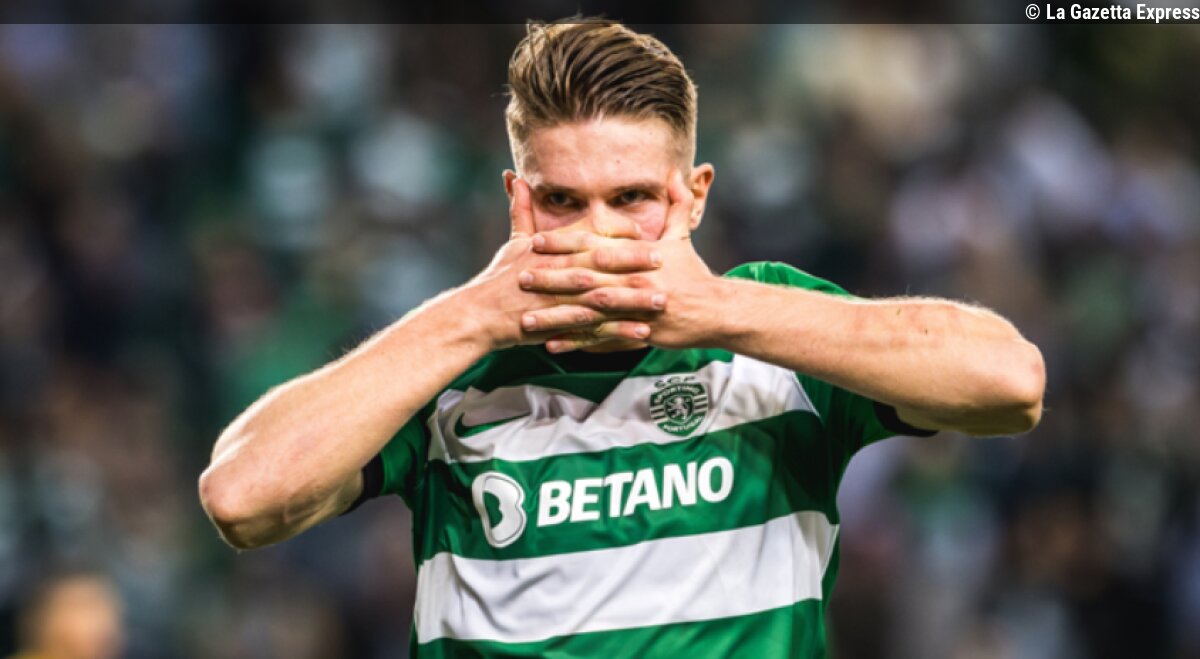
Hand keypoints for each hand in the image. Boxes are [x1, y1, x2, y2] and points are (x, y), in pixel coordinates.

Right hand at [459, 179, 668, 351]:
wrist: (479, 315)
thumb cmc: (498, 278)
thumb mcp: (512, 241)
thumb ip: (521, 209)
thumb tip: (516, 177)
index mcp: (551, 249)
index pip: (590, 236)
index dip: (618, 235)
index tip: (645, 233)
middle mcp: (557, 271)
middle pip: (601, 264)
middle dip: (633, 262)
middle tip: (663, 260)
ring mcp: (558, 299)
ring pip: (603, 298)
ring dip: (633, 300)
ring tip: (661, 300)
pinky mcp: (558, 326)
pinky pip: (595, 330)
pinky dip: (618, 333)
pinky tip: (641, 334)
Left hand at [525, 170, 721, 351]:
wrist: (715, 310)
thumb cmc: (694, 273)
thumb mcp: (682, 236)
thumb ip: (675, 204)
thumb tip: (674, 174)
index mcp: (637, 255)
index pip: (593, 245)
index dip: (563, 243)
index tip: (535, 241)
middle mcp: (632, 281)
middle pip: (584, 279)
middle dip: (550, 279)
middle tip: (520, 279)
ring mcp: (633, 309)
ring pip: (588, 313)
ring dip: (556, 316)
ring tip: (527, 320)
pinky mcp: (636, 333)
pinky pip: (601, 339)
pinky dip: (576, 343)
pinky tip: (553, 345)